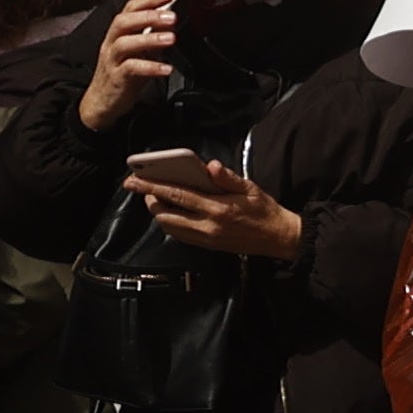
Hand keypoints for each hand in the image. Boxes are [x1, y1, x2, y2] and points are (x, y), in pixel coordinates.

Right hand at [75, 0, 178, 132]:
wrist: (102, 102)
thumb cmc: (122, 74)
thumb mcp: (140, 52)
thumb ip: (153, 36)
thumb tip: (171, 21)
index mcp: (118, 33)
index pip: (129, 9)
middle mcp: (112, 43)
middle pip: (124, 22)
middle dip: (148, 15)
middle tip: (171, 15)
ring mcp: (112, 60)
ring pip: (126, 43)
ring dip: (150, 39)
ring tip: (171, 39)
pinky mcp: (117, 78)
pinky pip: (132, 69)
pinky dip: (150, 66)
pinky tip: (166, 68)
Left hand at [138, 163, 303, 260]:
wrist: (277, 237)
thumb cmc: (264, 210)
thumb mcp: (250, 188)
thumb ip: (228, 177)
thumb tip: (211, 166)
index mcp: (218, 208)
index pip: (177, 195)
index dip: (153, 186)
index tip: (135, 179)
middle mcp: (208, 226)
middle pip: (166, 214)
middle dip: (149, 200)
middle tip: (143, 187)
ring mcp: (206, 238)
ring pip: (169, 227)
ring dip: (158, 212)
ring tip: (156, 199)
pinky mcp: (207, 246)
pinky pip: (179, 235)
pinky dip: (170, 223)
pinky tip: (172, 212)